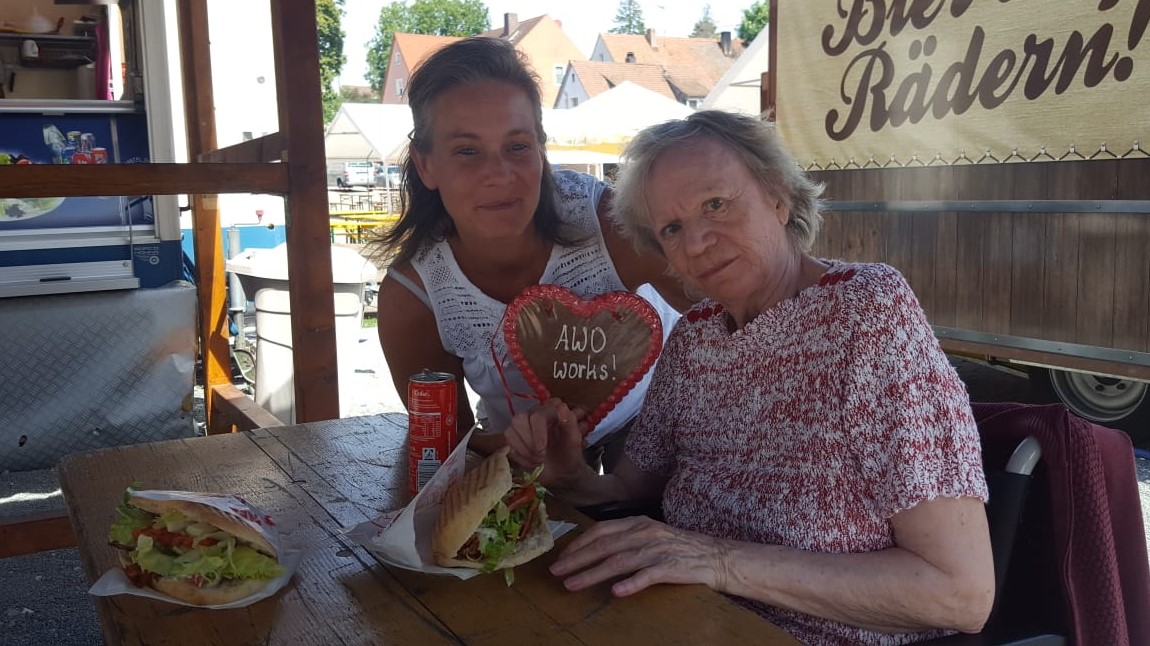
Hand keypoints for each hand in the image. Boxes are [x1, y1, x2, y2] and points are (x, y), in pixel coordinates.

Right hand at [505, 398, 589, 488]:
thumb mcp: (575, 440)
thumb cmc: (570, 453)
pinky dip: (521, 457)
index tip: (542, 450)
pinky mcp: (514, 439)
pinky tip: (533, 462)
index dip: (537, 433)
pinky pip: (509, 445)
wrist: (563, 471)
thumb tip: (562, 407)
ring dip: (524, 450)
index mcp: (550, 410)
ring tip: (539, 460)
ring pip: (510, 431)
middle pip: (519, 420)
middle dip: (529, 442)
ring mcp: (522, 426)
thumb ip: (570, 422)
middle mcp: (534, 413)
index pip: (537, 416)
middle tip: (542, 457)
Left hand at [549, 516, 731, 596]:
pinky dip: (630, 584)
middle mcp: (645, 533)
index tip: (562, 556)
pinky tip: (616, 592)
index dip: (579, 543)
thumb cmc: (681, 548)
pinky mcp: (671, 567)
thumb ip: (627, 539)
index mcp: (639, 523)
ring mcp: (657, 550)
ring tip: (572, 585)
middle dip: (576, 559)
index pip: (601, 530)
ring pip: (618, 561)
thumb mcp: (652, 535)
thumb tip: (597, 550)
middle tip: (556, 571)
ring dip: (592, 574)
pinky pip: (647, 576)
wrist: (717, 556)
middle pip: (604, 546)